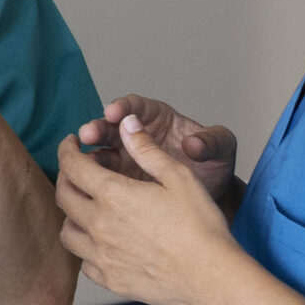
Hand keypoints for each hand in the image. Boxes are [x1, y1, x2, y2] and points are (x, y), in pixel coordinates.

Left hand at [55, 115, 245, 304]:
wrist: (211, 277)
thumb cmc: (200, 226)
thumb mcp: (178, 176)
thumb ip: (147, 148)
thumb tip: (127, 122)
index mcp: (112, 194)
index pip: (71, 165)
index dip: (67, 149)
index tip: (72, 144)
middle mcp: (99, 225)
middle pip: (63, 195)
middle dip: (66, 176)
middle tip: (78, 170)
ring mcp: (101, 255)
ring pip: (67, 231)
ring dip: (72, 214)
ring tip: (88, 207)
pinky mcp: (110, 280)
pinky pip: (83, 261)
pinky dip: (86, 248)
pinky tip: (103, 242)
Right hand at [72, 96, 238, 203]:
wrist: (212, 198)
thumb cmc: (215, 166)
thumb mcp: (222, 150)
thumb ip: (210, 142)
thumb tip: (193, 143)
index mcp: (157, 118)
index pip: (135, 107)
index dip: (123, 107)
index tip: (114, 112)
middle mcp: (136, 136)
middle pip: (110, 127)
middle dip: (97, 128)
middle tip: (88, 134)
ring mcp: (126, 159)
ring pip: (101, 152)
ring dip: (89, 155)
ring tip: (82, 161)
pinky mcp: (121, 182)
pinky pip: (102, 179)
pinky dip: (92, 180)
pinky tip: (86, 184)